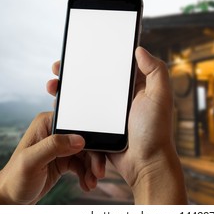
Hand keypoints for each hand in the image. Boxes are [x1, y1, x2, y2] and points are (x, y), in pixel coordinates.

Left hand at [0, 112, 104, 204]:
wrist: (10, 198)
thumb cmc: (14, 179)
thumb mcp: (31, 161)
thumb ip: (54, 146)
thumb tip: (79, 139)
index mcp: (47, 123)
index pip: (76, 125)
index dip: (90, 138)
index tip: (97, 154)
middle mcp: (55, 132)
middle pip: (85, 140)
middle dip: (94, 157)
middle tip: (98, 173)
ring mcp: (60, 146)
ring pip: (86, 153)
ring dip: (92, 168)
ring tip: (91, 182)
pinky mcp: (64, 159)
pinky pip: (82, 164)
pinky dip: (87, 174)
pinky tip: (86, 184)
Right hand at [47, 46, 186, 203]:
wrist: (145, 164)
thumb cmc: (155, 131)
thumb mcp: (160, 97)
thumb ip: (156, 71)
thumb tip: (139, 49)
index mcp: (135, 87)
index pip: (114, 65)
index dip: (97, 55)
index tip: (79, 49)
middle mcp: (121, 97)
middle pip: (94, 78)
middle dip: (75, 71)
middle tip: (59, 67)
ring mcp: (109, 113)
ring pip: (84, 95)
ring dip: (68, 88)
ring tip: (53, 85)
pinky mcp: (99, 127)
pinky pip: (81, 114)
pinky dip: (69, 109)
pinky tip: (57, 105)